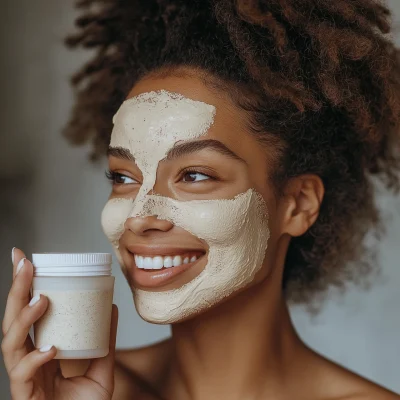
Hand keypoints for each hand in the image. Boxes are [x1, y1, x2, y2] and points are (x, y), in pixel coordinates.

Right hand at [2, 248, 118, 399]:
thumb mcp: (101, 369)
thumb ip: (105, 340)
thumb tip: (113, 308)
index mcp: (40, 349)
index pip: (27, 313)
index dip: (23, 286)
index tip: (25, 258)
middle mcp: (27, 360)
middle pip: (13, 320)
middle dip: (16, 289)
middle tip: (23, 261)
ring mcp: (24, 378)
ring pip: (10, 343)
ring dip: (23, 318)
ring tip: (42, 299)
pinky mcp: (26, 396)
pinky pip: (23, 375)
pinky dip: (35, 359)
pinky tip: (50, 349)